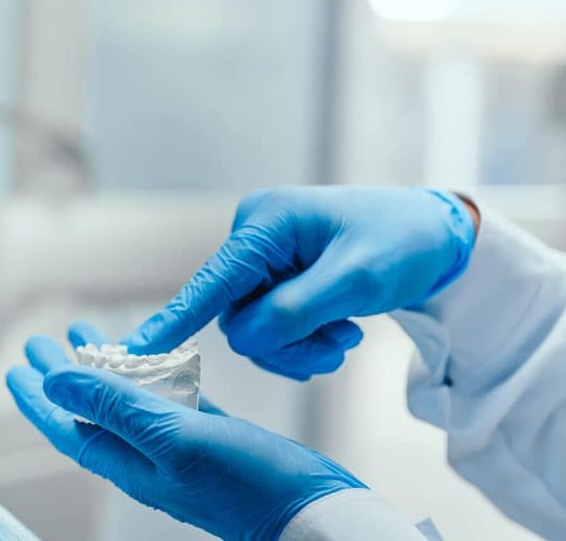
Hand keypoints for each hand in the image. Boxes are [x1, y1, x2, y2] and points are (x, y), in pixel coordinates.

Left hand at [6, 321, 365, 540]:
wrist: (312, 514)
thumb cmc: (249, 486)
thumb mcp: (174, 439)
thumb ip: (116, 407)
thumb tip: (56, 380)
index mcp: (131, 461)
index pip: (68, 425)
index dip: (39, 397)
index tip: (16, 367)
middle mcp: (149, 456)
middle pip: (91, 407)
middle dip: (63, 373)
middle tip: (39, 341)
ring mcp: (180, 447)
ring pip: (129, 397)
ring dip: (105, 365)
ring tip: (85, 331)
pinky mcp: (211, 436)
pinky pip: (169, 398)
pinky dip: (153, 373)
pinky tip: (153, 355)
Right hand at [122, 186, 476, 379]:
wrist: (435, 236)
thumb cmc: (401, 243)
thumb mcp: (357, 279)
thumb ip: (296, 311)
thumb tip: (246, 338)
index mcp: (266, 223)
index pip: (213, 281)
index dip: (176, 319)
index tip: (138, 351)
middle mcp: (253, 238)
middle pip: (237, 317)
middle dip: (286, 342)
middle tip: (338, 345)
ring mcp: (262, 259)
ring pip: (253, 329)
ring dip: (298, 345)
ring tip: (345, 336)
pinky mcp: (275, 277)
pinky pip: (268, 327)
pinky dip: (301, 341)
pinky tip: (336, 332)